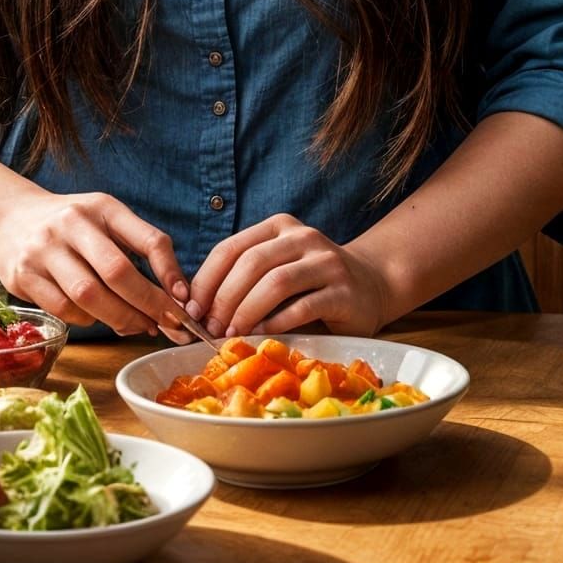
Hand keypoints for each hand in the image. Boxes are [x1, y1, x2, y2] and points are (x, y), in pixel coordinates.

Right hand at [0, 188, 191, 336]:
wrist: (10, 217)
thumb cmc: (72, 225)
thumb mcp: (106, 220)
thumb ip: (139, 248)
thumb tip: (176, 294)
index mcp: (103, 207)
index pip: (149, 239)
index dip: (171, 272)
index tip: (184, 300)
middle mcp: (72, 223)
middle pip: (118, 272)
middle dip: (147, 305)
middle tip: (165, 325)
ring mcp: (44, 249)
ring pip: (89, 295)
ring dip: (120, 318)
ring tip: (136, 326)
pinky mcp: (23, 275)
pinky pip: (64, 309)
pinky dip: (87, 319)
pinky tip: (96, 317)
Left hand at [185, 214, 396, 337]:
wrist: (371, 284)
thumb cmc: (312, 281)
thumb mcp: (278, 267)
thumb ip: (246, 277)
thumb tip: (197, 306)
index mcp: (279, 227)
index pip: (231, 247)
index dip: (206, 279)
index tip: (191, 309)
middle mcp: (302, 237)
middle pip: (251, 263)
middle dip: (223, 298)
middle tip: (210, 328)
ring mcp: (326, 261)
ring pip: (276, 282)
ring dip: (246, 311)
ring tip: (231, 335)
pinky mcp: (343, 291)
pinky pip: (303, 306)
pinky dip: (277, 322)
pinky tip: (262, 336)